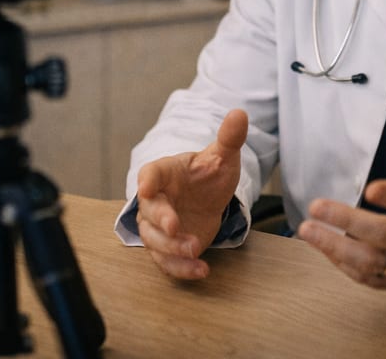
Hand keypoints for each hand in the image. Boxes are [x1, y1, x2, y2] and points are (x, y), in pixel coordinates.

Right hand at [135, 109, 247, 279]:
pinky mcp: (168, 248)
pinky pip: (167, 261)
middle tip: (175, 226)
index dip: (147, 180)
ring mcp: (159, 227)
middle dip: (160, 220)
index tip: (145, 186)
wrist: (207, 197)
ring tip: (195, 249)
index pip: (151, 173)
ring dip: (172, 248)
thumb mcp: (222, 156)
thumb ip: (229, 138)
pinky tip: (202, 270)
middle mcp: (155, 200)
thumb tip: (240, 114)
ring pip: (154, 241)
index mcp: (164, 173)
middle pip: (148, 212)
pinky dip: (182, 268)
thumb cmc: (207, 174)